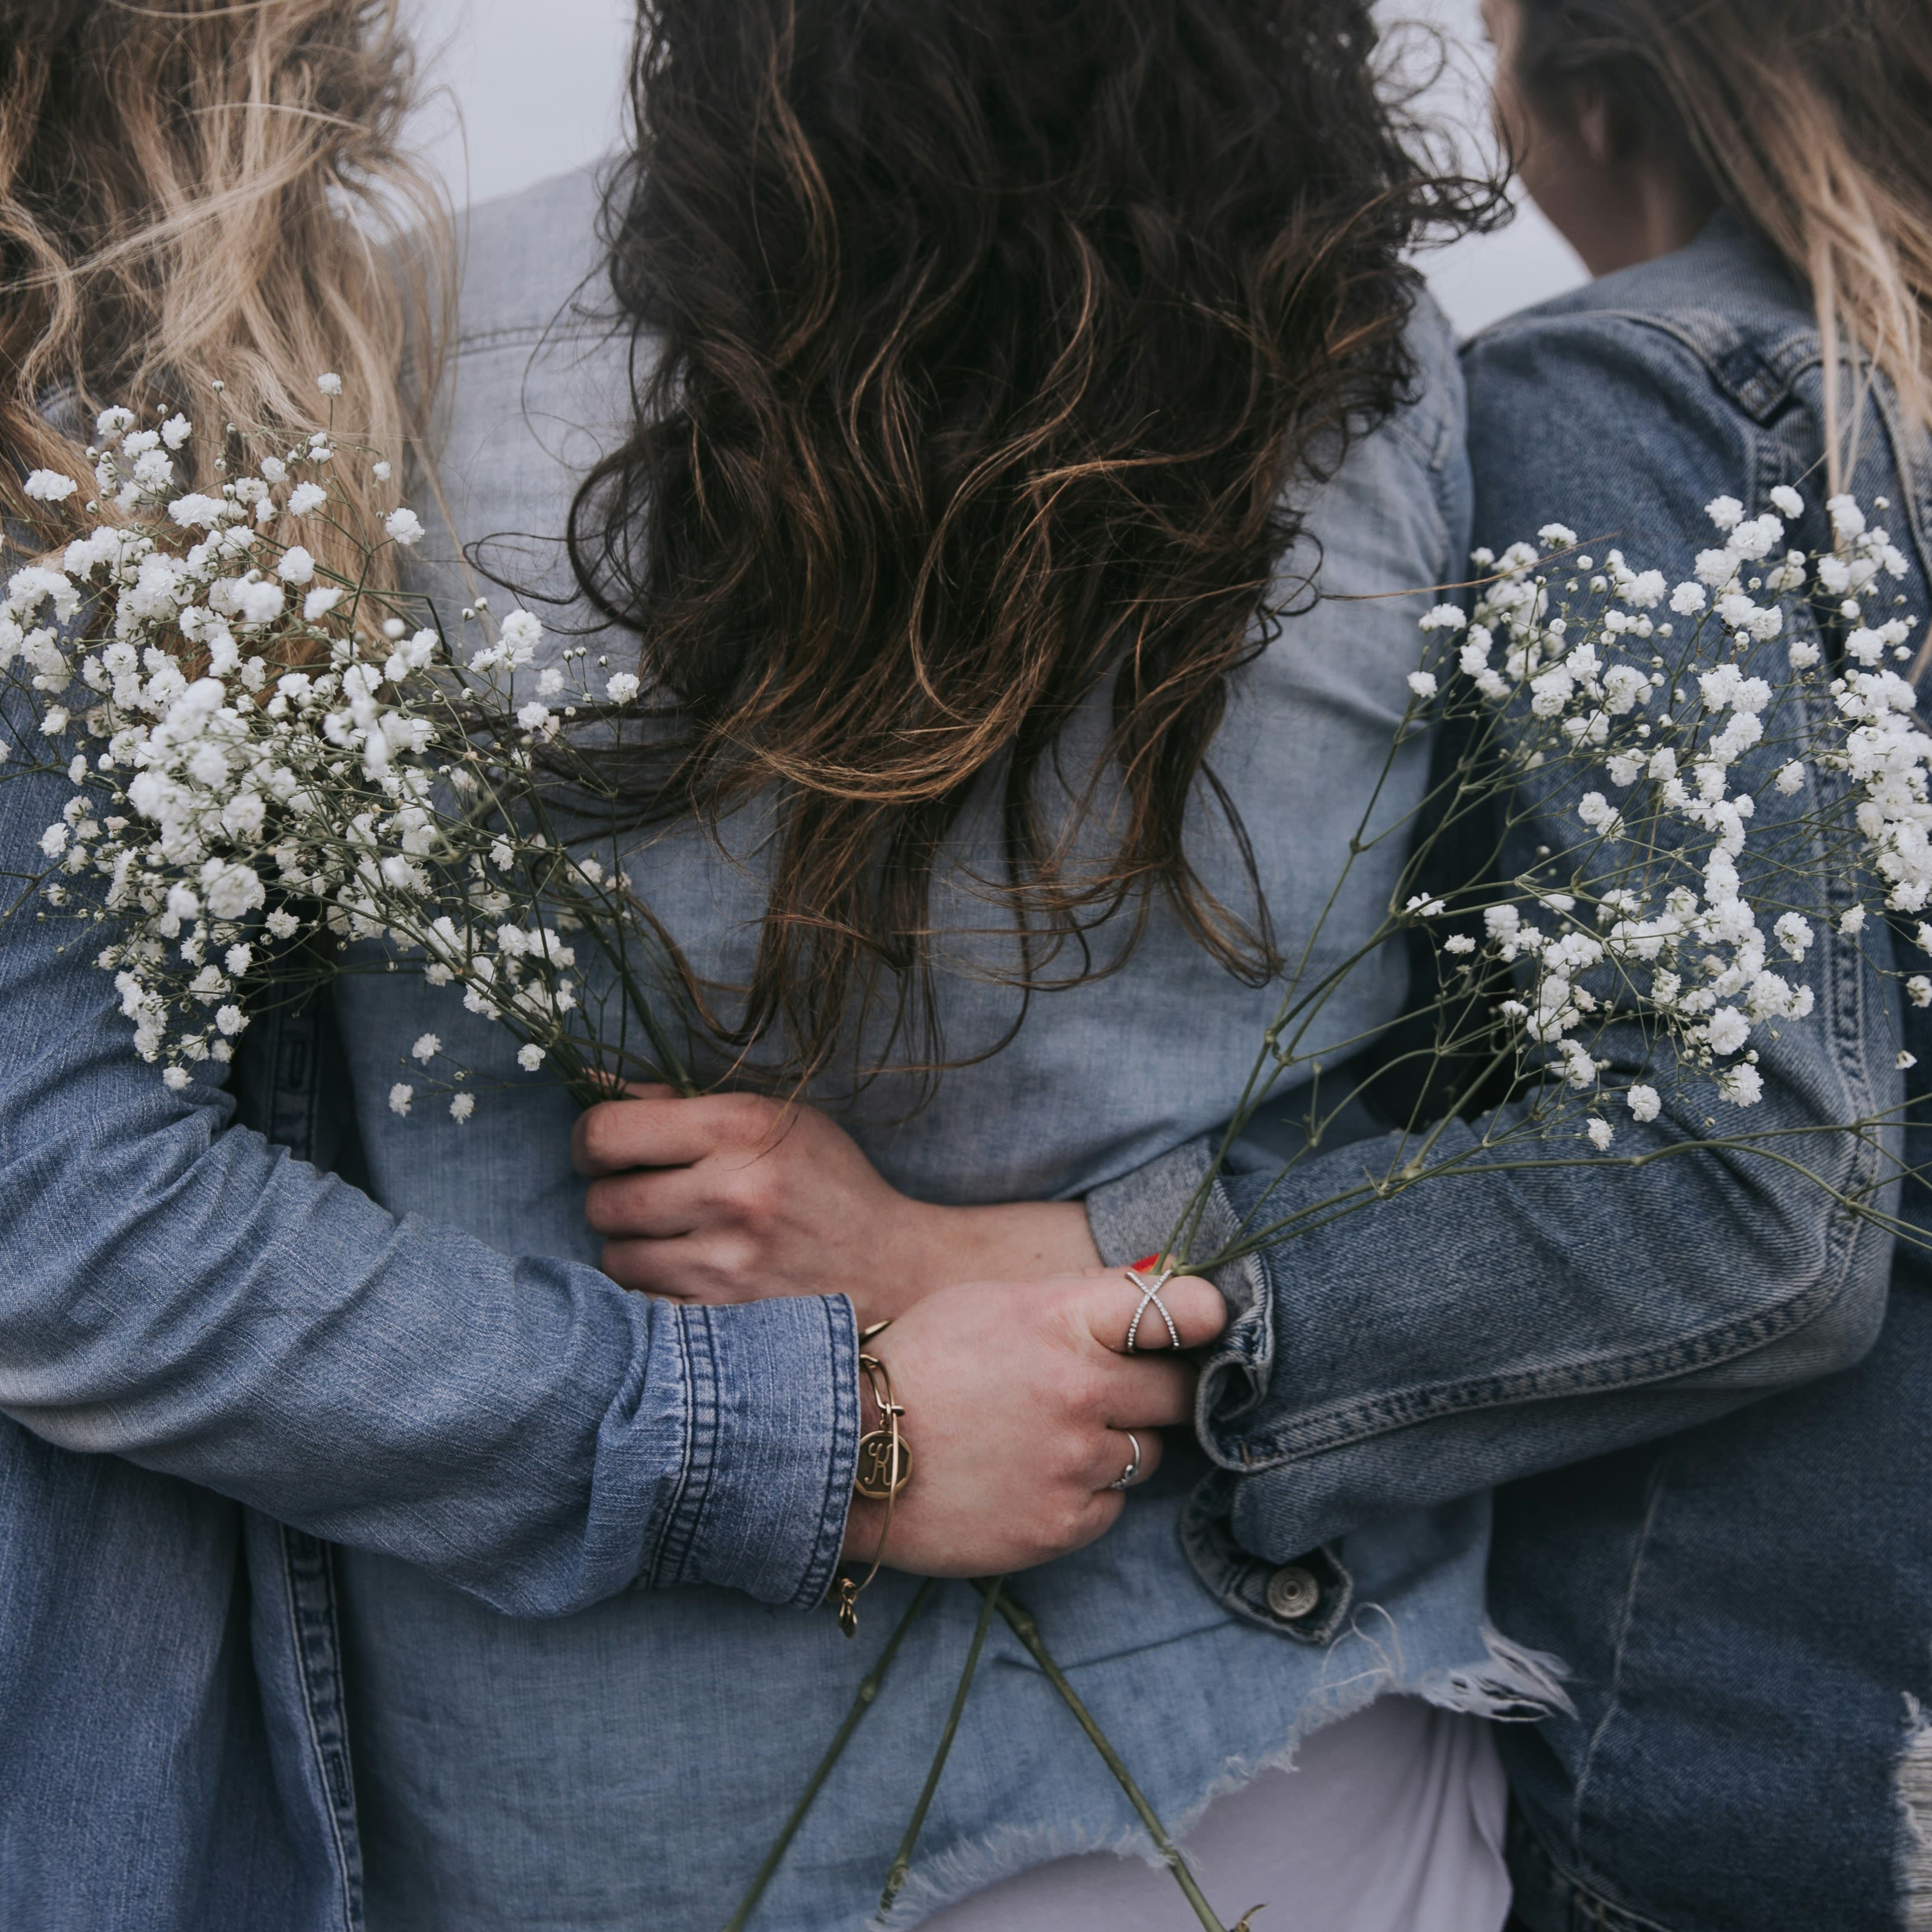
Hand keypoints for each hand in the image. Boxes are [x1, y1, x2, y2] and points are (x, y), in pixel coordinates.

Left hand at [573, 1086, 1100, 1325]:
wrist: (893, 1267)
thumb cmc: (826, 1183)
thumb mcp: (772, 1120)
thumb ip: (681, 1104)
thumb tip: (593, 1084)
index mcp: (739, 1128)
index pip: (605, 1133)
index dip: (590, 1143)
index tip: (606, 1152)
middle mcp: (732, 1192)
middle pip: (602, 1202)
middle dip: (613, 1199)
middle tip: (646, 1200)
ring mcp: (727, 1264)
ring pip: (615, 1258)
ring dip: (633, 1250)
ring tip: (675, 1241)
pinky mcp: (727, 1320)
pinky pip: (642, 1306)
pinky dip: (653, 1294)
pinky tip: (688, 1279)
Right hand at [840, 1268, 1223, 1576]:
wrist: (846, 1451)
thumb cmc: (919, 1363)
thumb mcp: (993, 1303)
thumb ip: (1076, 1300)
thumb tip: (1157, 1290)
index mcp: (1063, 1320)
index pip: (1179, 1310)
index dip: (1205, 1316)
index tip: (1209, 1324)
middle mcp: (1080, 1389)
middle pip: (1176, 1391)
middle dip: (1154, 1389)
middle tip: (1111, 1391)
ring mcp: (1074, 1463)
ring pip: (1144, 1453)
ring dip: (1112, 1445)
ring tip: (1046, 1438)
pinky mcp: (1061, 1526)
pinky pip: (1109, 1507)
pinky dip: (1083, 1495)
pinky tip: (1030, 1478)